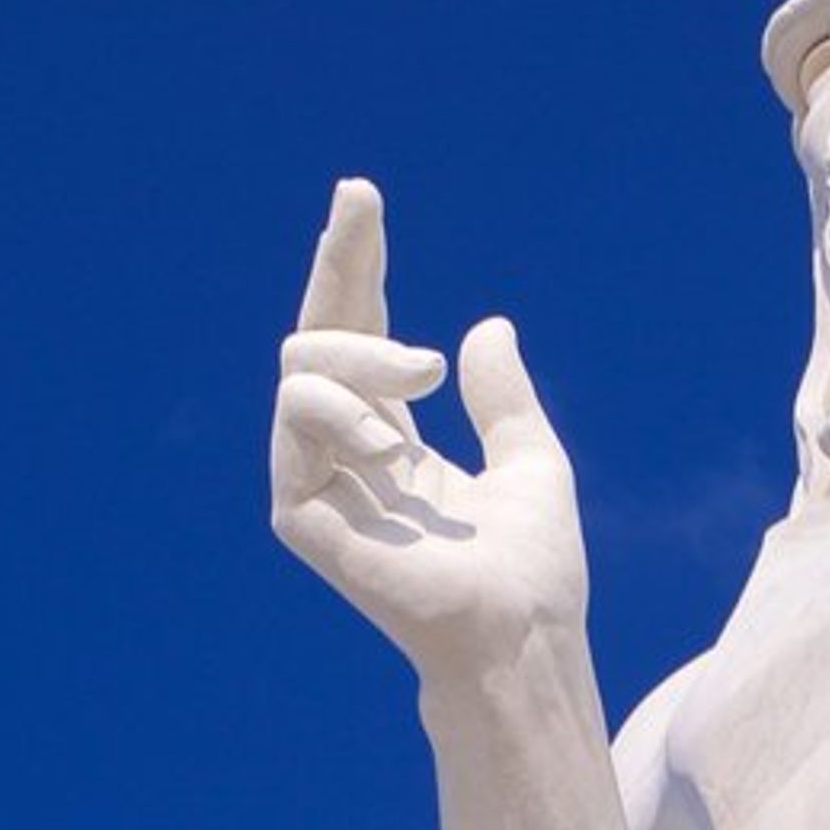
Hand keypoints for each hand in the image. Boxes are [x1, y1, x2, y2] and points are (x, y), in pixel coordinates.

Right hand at [270, 180, 584, 677]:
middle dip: (337, 260)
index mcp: (393, 444)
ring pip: (303, 366)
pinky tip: (393, 444)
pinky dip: (346, 409)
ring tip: (424, 378)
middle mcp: (345, 458)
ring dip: (366, 353)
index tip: (360, 196)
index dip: (360, 268)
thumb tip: (487, 328)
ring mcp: (315, 483)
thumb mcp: (531, 458)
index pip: (360, 340)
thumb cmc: (531, 570)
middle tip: (361, 199)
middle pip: (319, 337)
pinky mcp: (298, 512)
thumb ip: (502, 397)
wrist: (518, 633)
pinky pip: (297, 417)